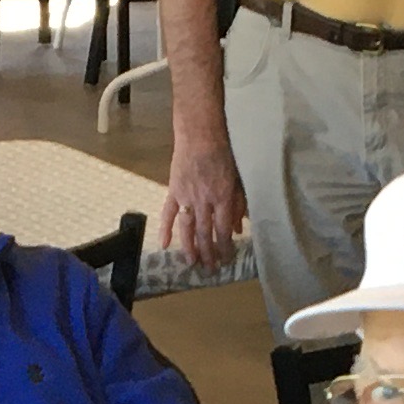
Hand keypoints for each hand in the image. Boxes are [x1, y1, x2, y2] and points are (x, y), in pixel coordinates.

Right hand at [160, 130, 245, 272]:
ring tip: (192, 263)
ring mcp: (186, 197)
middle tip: (209, 269)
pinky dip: (165, 229)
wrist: (200, 134)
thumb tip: (238, 229)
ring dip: (189, 248)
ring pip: (187, 228)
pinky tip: (165, 245)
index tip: (226, 260)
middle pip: (205, 234)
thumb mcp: (237, 180)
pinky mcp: (174, 190)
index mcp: (222, 199)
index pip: (223, 231)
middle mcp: (204, 202)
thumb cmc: (224, 154)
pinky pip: (168, 213)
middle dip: (208, 254)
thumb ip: (238, 205)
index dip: (224, 248)